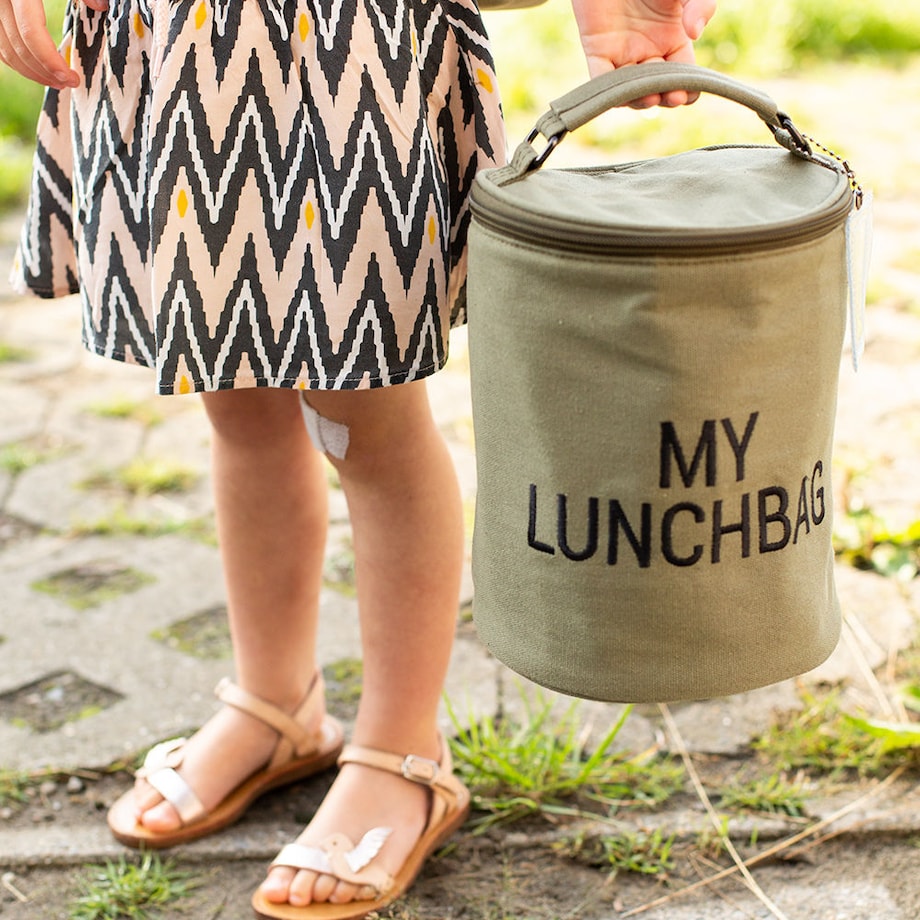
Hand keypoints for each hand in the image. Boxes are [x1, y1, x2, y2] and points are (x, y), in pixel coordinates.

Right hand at [0, 0, 106, 88]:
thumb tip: (100, 6)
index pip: (31, 34)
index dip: (50, 61)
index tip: (73, 79)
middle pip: (16, 46)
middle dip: (44, 71)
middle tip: (70, 83)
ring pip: (3, 48)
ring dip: (30, 71)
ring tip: (56, 81)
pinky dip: (16, 58)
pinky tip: (38, 67)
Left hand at [571, 0, 716, 106]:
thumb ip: (700, 5)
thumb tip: (694, 34)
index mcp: (673, 39)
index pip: (683, 75)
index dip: (688, 89)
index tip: (689, 91)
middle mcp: (648, 52)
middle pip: (658, 90)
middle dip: (666, 98)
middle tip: (672, 96)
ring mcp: (622, 54)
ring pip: (630, 91)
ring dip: (641, 99)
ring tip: (651, 96)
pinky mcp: (597, 50)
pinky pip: (602, 79)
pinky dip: (611, 91)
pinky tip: (624, 93)